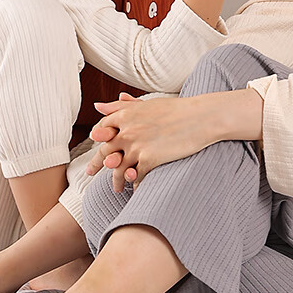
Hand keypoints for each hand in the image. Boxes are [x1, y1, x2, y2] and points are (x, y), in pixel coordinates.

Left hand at [86, 93, 217, 191]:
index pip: (102, 128)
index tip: (95, 145)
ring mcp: (137, 146)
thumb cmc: (176, 109)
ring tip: (117, 188)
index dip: (97, 139)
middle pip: (104, 151)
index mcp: (125, 114)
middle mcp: (127, 131)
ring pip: (118, 169)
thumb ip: (121, 106)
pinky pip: (136, 177)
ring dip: (116, 181)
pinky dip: (135, 184)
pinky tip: (136, 189)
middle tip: (91, 173)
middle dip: (97, 164)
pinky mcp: (149, 160)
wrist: (200, 118)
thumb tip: (98, 105)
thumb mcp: (147, 103)